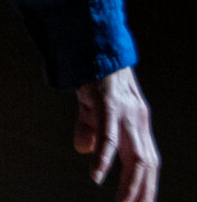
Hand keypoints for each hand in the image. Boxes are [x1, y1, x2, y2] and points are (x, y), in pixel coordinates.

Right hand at [75, 67, 158, 201]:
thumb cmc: (93, 76)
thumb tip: (84, 151)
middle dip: (143, 192)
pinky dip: (104, 160)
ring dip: (129, 185)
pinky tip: (96, 175)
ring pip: (134, 158)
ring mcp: (125, 114)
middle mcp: (138, 122)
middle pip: (147, 165)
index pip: (149, 162)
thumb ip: (90, 130)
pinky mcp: (108, 106)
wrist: (92, 46)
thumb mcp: (92, 108)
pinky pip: (108, 138)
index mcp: (137, 124)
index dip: (148, 186)